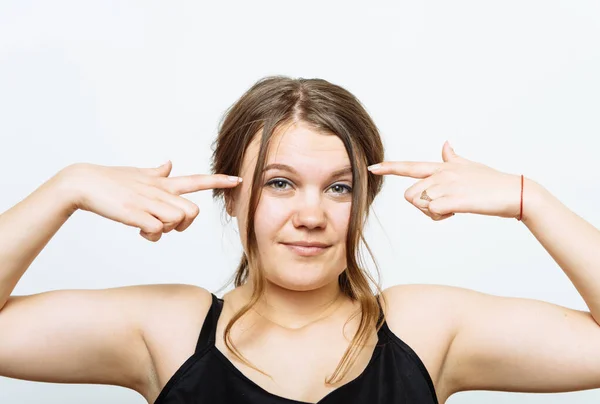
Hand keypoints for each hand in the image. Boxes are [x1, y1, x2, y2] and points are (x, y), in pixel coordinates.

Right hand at [58, 161, 241, 240]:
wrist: (84, 183)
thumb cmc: (112, 181)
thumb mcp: (138, 174)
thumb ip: (156, 172)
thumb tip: (168, 163)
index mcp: (162, 183)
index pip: (197, 180)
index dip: (218, 181)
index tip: (238, 180)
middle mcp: (160, 191)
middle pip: (193, 212)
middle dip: (184, 225)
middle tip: (165, 225)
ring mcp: (149, 202)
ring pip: (178, 221)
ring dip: (167, 230)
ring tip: (148, 226)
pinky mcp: (137, 214)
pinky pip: (158, 230)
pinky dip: (151, 235)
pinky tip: (138, 229)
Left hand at [367, 141, 521, 220]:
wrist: (513, 192)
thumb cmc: (491, 182)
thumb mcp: (469, 166)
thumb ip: (453, 157)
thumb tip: (446, 144)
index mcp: (442, 167)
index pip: (410, 166)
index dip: (389, 168)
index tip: (372, 167)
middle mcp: (441, 174)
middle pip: (410, 195)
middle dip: (422, 206)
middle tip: (444, 206)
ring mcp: (447, 185)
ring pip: (420, 205)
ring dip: (433, 212)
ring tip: (453, 207)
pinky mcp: (453, 199)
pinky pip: (433, 212)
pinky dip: (442, 217)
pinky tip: (458, 211)